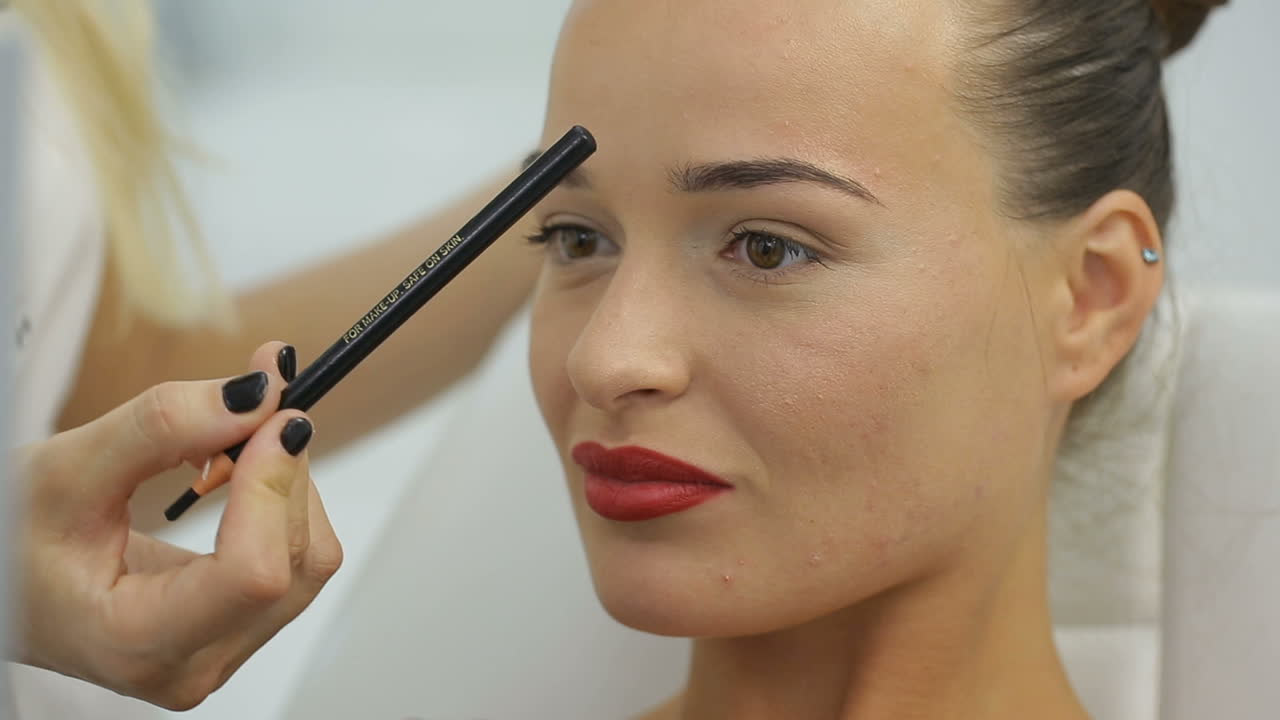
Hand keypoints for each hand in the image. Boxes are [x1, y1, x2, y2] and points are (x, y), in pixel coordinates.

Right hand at [14, 342, 342, 709]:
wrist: (6, 578)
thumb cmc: (13, 541)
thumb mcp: (65, 470)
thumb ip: (161, 427)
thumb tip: (259, 394)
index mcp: (138, 643)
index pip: (254, 573)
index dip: (273, 483)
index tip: (269, 413)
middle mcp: (193, 664)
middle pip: (295, 560)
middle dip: (284, 468)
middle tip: (257, 399)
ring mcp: (221, 651)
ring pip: (308, 559)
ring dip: (288, 481)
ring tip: (230, 440)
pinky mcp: (239, 626)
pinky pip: (296, 559)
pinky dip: (281, 500)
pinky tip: (237, 473)